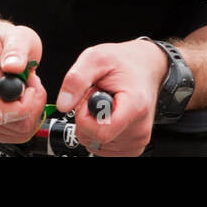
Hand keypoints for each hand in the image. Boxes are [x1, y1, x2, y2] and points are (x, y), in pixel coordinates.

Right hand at [0, 22, 46, 144]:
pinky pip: (12, 136)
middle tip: (32, 85)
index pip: (1, 110)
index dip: (25, 104)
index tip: (32, 86)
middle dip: (31, 107)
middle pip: (9, 124)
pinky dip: (24, 122)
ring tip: (27, 91)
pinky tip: (22, 104)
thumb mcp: (18, 37)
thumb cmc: (5, 46)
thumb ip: (16, 49)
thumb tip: (13, 65)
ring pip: (14, 133)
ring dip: (30, 114)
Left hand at [56, 39, 169, 156]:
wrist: (144, 66)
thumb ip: (76, 80)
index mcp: (134, 107)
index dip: (85, 117)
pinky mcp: (134, 145)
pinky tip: (108, 116)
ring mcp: (138, 139)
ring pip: (99, 145)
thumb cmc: (123, 62)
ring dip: (93, 126)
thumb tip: (63, 104)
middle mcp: (139, 128)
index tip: (87, 100)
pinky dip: (100, 133)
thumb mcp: (95, 58)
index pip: (101, 133)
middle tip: (95, 98)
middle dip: (87, 120)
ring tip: (103, 105)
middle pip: (97, 140)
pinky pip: (107, 149)